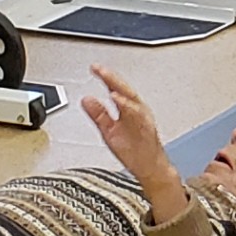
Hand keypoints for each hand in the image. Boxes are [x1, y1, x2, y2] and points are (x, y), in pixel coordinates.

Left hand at [80, 65, 187, 216]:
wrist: (150, 168)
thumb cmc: (134, 151)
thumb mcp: (108, 130)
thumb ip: (98, 114)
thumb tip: (86, 100)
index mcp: (128, 109)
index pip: (115, 89)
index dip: (105, 77)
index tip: (94, 68)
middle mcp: (136, 111)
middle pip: (124, 89)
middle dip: (111, 78)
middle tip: (98, 69)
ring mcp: (142, 119)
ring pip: (132, 99)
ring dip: (120, 88)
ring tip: (107, 80)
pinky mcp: (146, 128)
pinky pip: (137, 114)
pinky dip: (128, 106)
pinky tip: (118, 100)